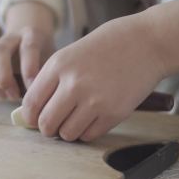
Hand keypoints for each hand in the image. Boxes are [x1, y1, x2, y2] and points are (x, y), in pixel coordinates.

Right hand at [0, 1, 54, 100]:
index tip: (32, 88)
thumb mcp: (52, 61)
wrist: (34, 37)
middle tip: (13, 96)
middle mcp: (11, 36)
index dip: (29, 68)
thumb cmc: (45, 56)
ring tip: (2, 95)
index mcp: (32, 35)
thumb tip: (41, 102)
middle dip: (4, 77)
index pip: (28, 47)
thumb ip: (46, 76)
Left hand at [21, 17, 164, 141]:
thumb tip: (33, 111)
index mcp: (59, 65)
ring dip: (69, 131)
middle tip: (55, 124)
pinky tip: (94, 117)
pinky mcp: (113, 113)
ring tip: (77, 119)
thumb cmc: (109, 46)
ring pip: (67, 134)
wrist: (148, 43)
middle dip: (48, 128)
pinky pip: (89, 135)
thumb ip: (52, 79)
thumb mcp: (72, 53)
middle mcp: (74, 84)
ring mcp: (94, 100)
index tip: (35, 119)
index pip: (31, 103)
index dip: (30, 117)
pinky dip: (87, 132)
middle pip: (46, 124)